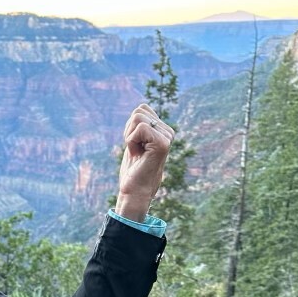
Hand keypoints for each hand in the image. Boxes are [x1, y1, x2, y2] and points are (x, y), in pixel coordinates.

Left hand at [116, 104, 173, 221]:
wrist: (135, 190)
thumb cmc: (133, 169)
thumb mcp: (135, 141)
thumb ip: (140, 125)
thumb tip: (141, 106)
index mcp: (163, 130)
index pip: (141, 109)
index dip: (130, 127)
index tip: (135, 145)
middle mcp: (168, 132)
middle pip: (139, 111)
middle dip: (129, 131)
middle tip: (135, 150)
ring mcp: (167, 137)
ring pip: (138, 117)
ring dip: (130, 136)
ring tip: (137, 152)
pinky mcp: (163, 143)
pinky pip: (140, 128)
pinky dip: (132, 141)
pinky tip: (138, 154)